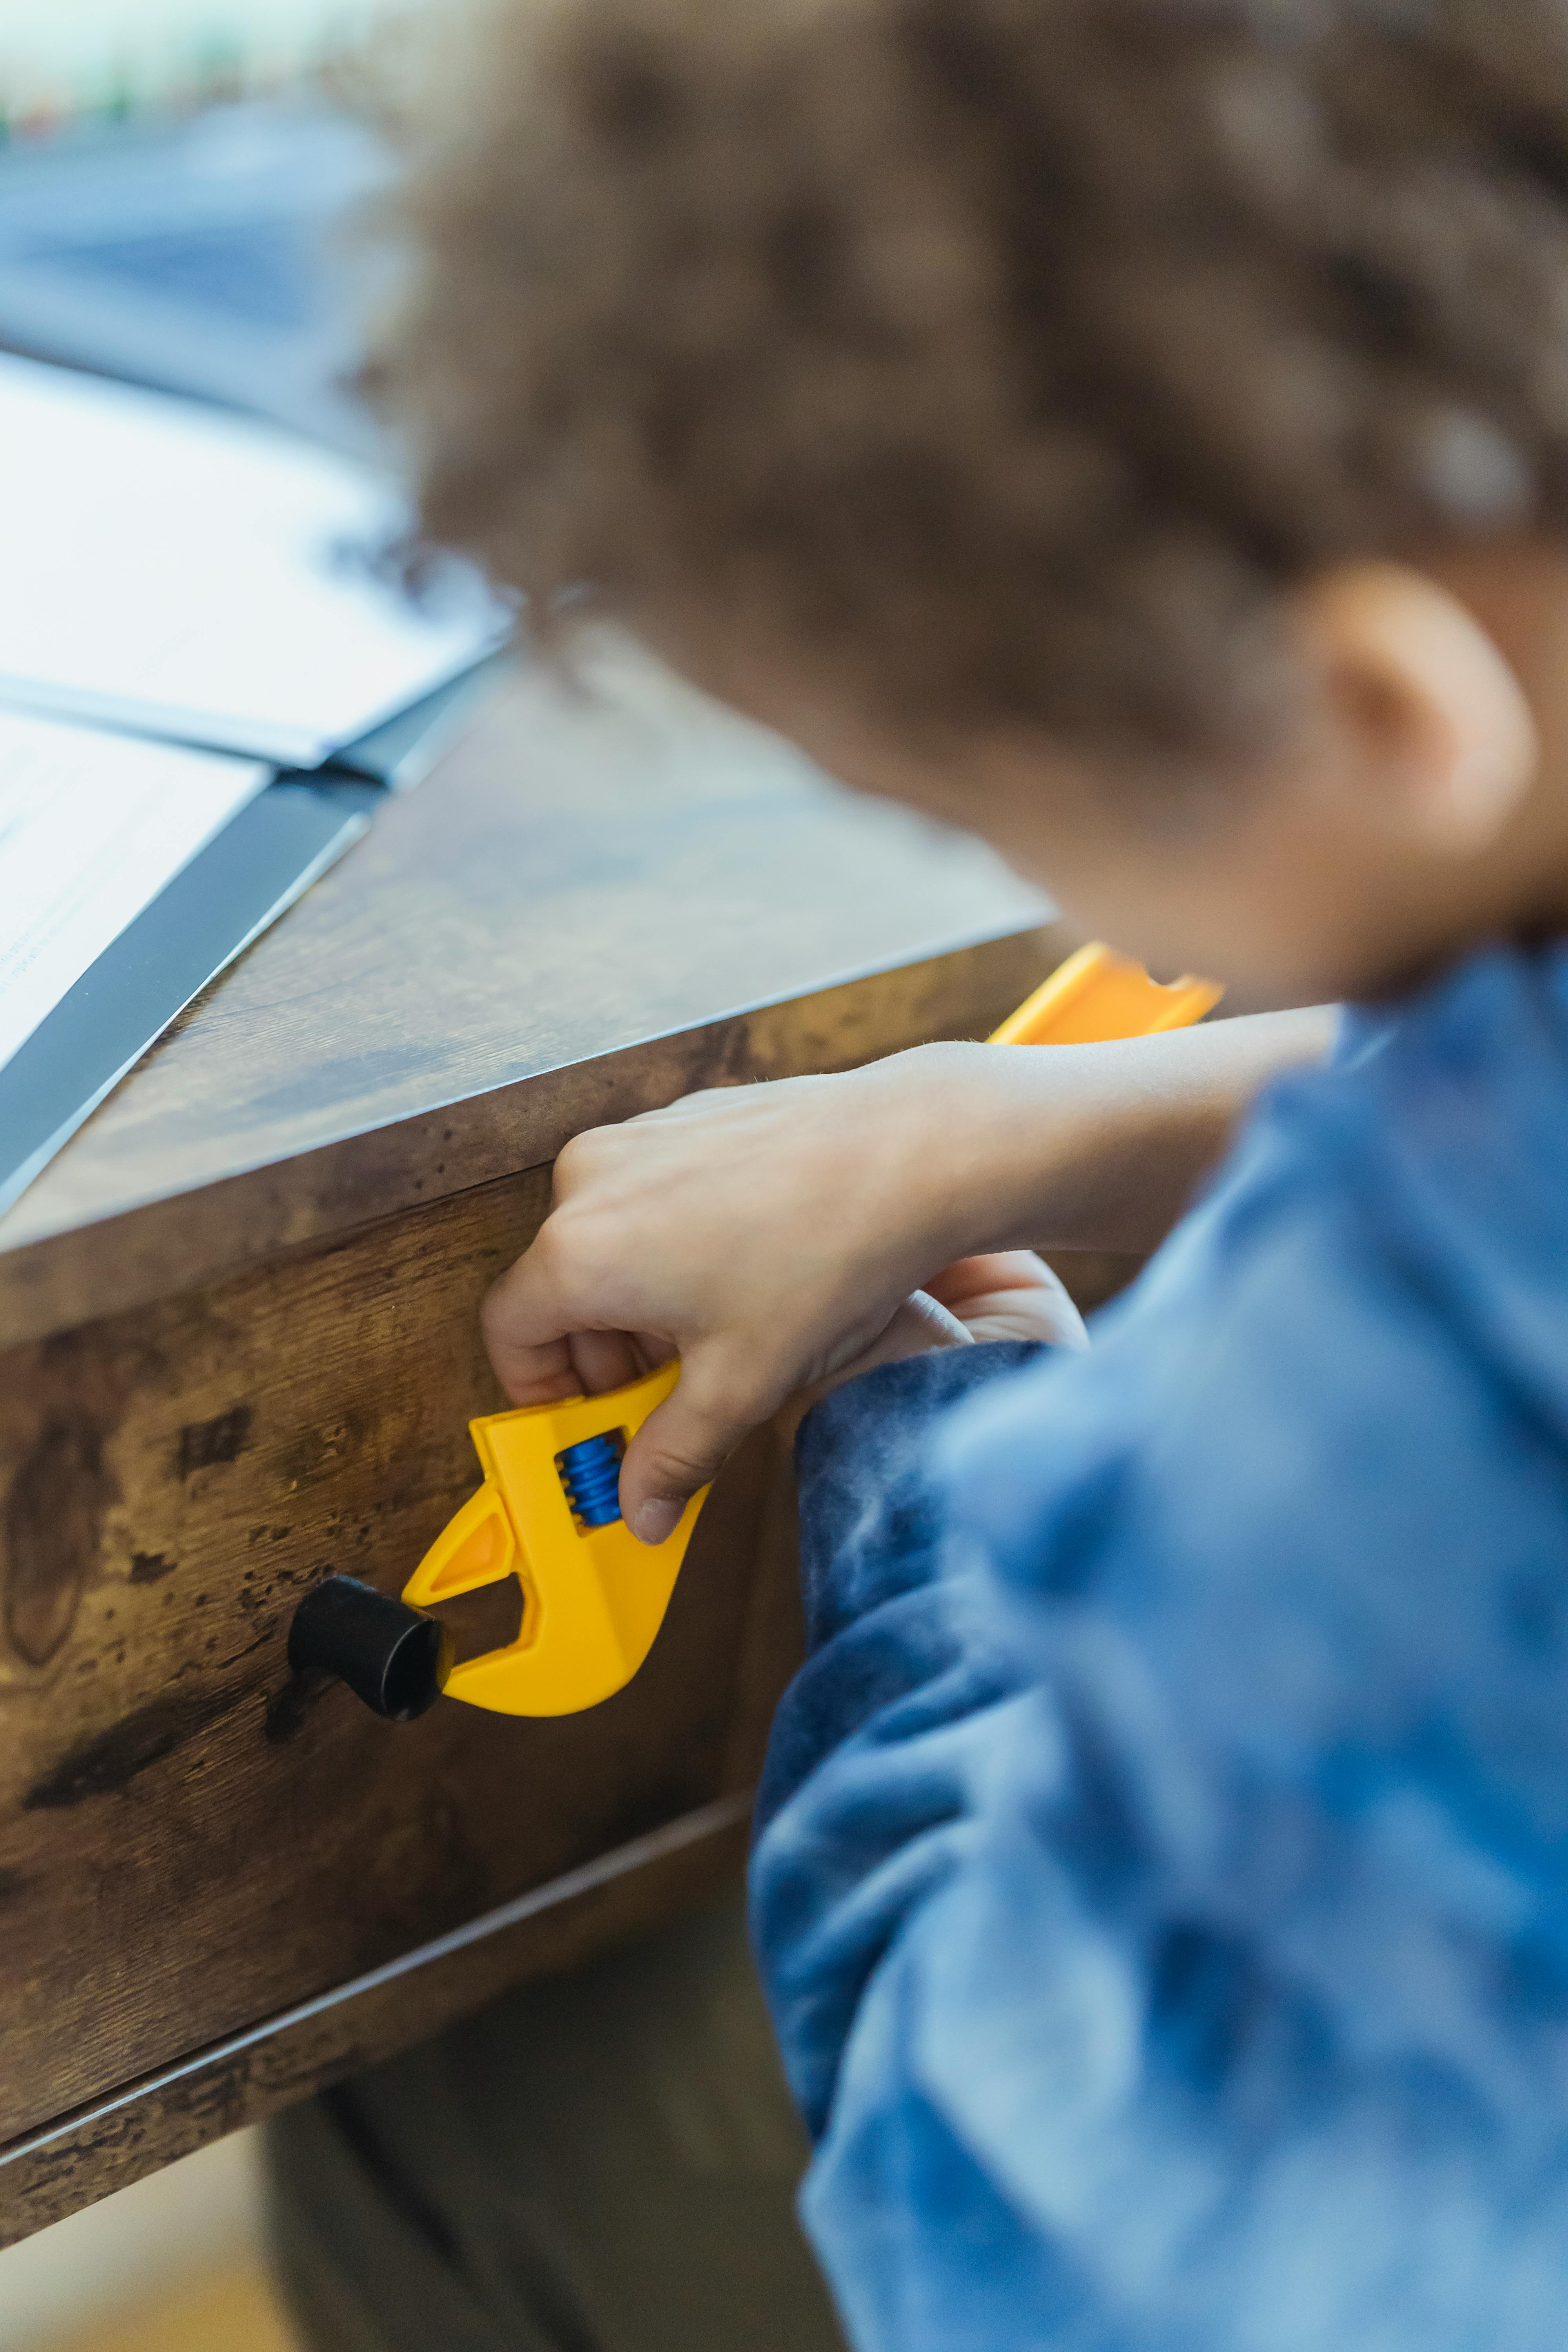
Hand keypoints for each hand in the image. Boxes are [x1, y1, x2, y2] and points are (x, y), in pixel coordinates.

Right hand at [481, 1046, 1086, 1543]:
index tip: (593, 1423)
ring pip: (607, 1242)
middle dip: (606, 1354)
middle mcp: (590, 1180)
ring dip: (644, 1302)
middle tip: (669, 1398)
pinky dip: (674, 1245)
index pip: (510, 1333)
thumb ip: (675, 1455)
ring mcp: (638, 1138)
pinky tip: (748, 1274)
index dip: (542, 1392)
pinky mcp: (685, 1116)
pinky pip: (649, 1197)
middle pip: (559, 1288)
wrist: (912, 1154)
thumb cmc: (823, 1257)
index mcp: (579, 1250)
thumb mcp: (741, 1382)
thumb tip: (640, 1511)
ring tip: (721, 1336)